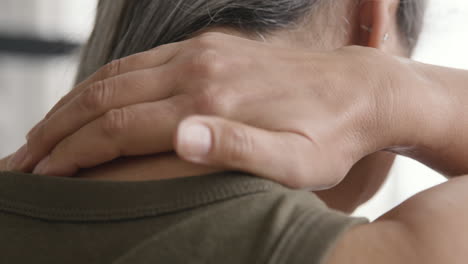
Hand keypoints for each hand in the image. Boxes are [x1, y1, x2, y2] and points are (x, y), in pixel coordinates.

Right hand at [9, 32, 414, 188]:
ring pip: (116, 76)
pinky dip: (106, 82)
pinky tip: (94, 98)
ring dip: (74, 104)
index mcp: (209, 102)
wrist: (360, 88)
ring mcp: (202, 53)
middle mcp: (197, 69)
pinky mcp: (210, 47)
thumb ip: (236, 148)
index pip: (118, 127)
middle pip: (105, 98)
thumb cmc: (329, 134)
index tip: (44, 173)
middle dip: (58, 129)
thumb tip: (180, 139)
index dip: (75, 152)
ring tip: (45, 131)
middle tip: (25, 156)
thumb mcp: (294, 160)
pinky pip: (142, 62)